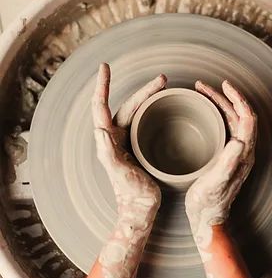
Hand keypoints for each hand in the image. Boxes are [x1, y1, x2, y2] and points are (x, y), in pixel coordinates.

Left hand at [92, 63, 166, 277]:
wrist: (141, 210)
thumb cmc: (130, 194)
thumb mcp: (119, 173)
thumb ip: (108, 153)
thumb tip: (99, 129)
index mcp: (108, 140)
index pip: (102, 106)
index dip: (103, 85)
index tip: (105, 67)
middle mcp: (116, 137)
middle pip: (128, 105)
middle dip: (144, 90)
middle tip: (163, 79)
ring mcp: (128, 141)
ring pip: (139, 111)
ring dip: (150, 97)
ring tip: (166, 87)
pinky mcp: (140, 147)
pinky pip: (146, 122)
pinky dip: (154, 110)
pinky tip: (166, 108)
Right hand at [185, 80, 256, 259]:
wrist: (206, 219)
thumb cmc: (208, 203)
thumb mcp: (216, 182)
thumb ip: (228, 162)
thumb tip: (240, 141)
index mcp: (243, 154)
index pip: (247, 118)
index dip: (238, 99)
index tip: (224, 85)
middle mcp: (243, 152)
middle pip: (239, 116)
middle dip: (226, 97)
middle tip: (206, 86)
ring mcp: (234, 154)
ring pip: (232, 121)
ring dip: (220, 105)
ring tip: (202, 94)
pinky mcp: (225, 157)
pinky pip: (225, 130)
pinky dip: (216, 116)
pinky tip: (203, 115)